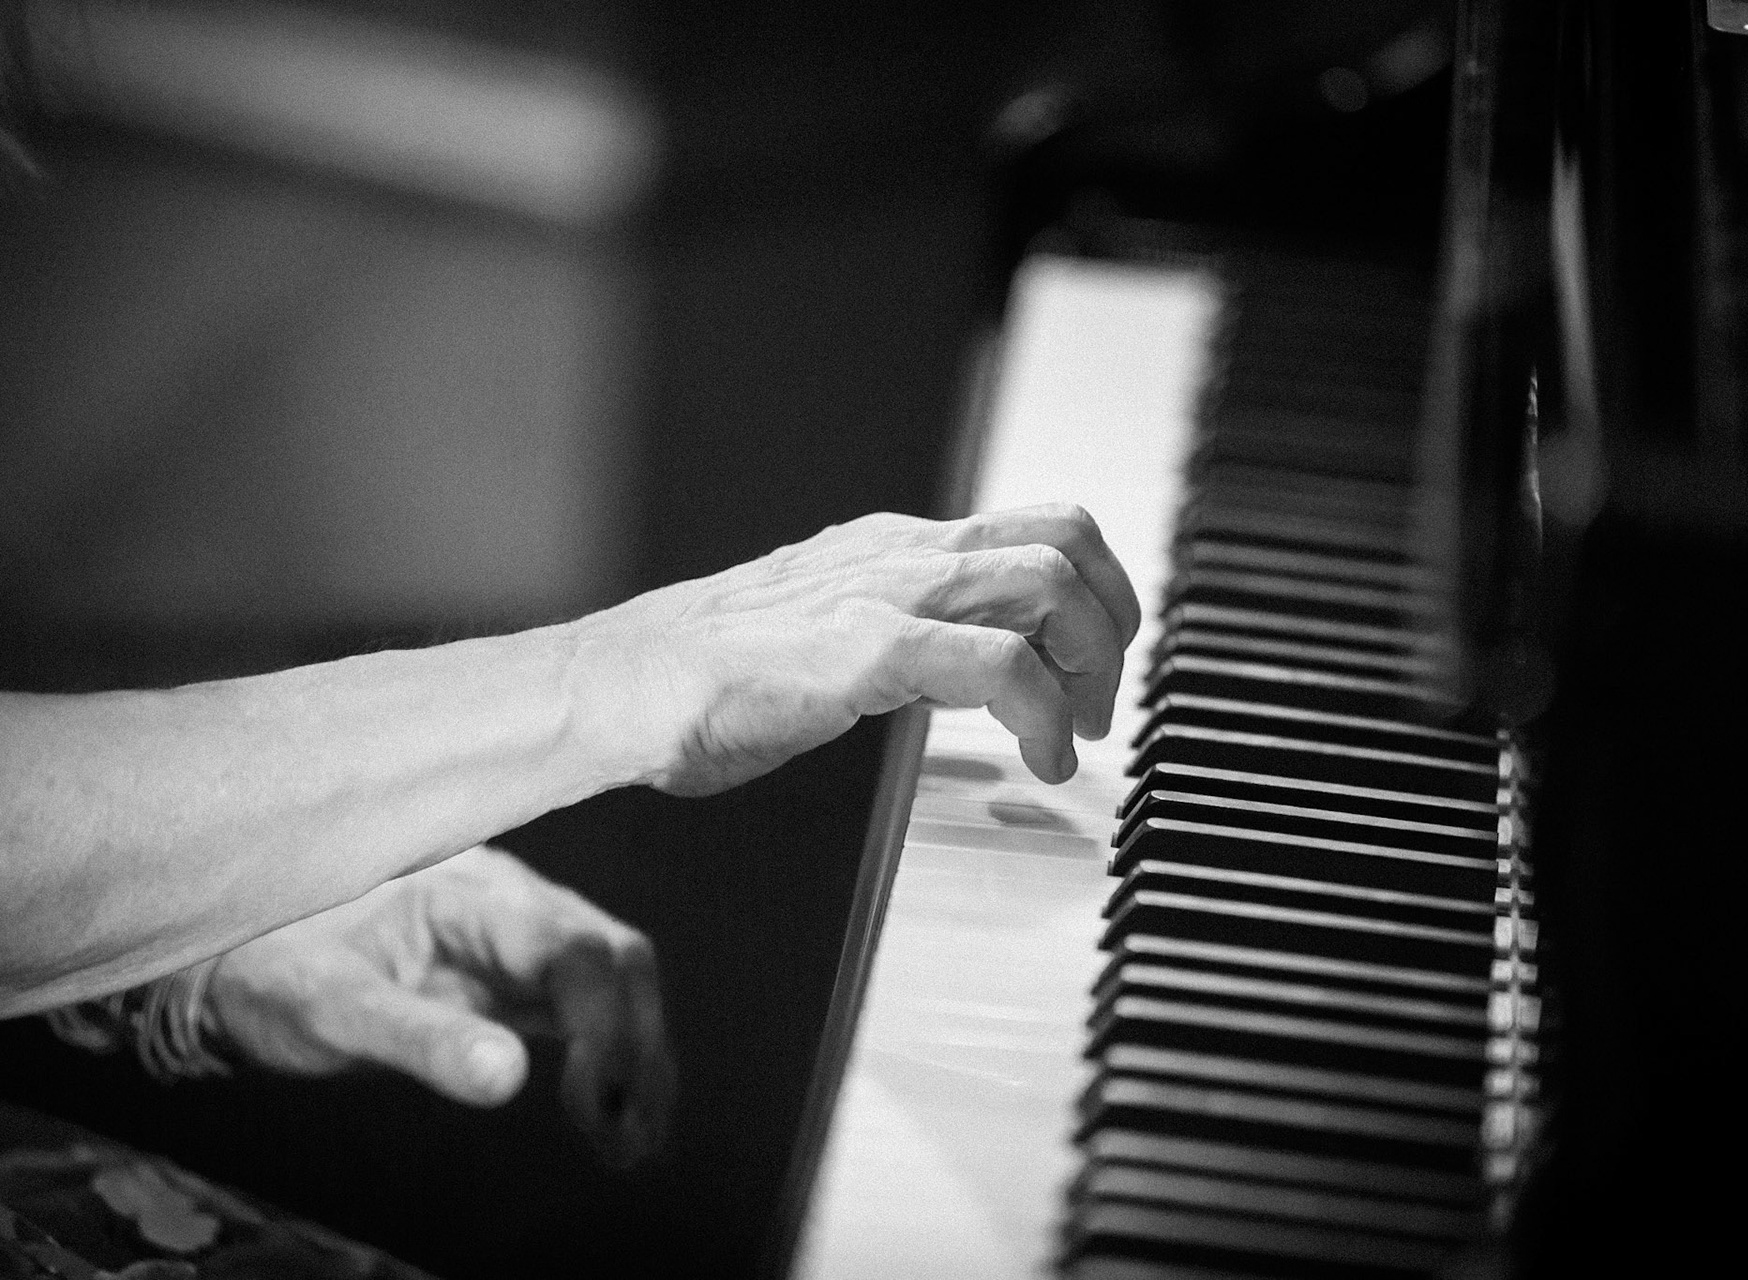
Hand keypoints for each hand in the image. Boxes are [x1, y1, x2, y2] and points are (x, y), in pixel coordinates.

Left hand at [204, 846, 671, 1168]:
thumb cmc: (276, 971)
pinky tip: (617, 1120)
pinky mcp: (521, 976)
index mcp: (474, 895)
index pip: (574, 949)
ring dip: (638, 1060)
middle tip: (629, 1137)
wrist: (242, 955)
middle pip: (617, 960)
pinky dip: (615, 1064)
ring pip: (618, 983)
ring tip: (633, 1143)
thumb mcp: (331, 1007)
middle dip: (637, 1047)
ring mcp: (524, 938)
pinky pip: (592, 1009)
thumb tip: (509, 1079)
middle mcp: (516, 904)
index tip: (591, 1105)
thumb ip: (419, 1039)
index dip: (603, 1024)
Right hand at [580, 503, 1140, 795]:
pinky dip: (1045, 717)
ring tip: (1073, 734)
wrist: (617, 688)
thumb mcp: (829, 637)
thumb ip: (902, 640)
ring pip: (1048, 584)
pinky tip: (1041, 761)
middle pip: (1066, 540)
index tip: (1089, 671)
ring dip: (1089, 666)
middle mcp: (901, 553)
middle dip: (1110, 625)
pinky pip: (999, 664)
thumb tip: (971, 674)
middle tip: (1097, 703)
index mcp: (894, 547)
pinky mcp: (865, 649)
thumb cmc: (704, 680)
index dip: (1093, 596)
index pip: (1038, 530)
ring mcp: (884, 594)